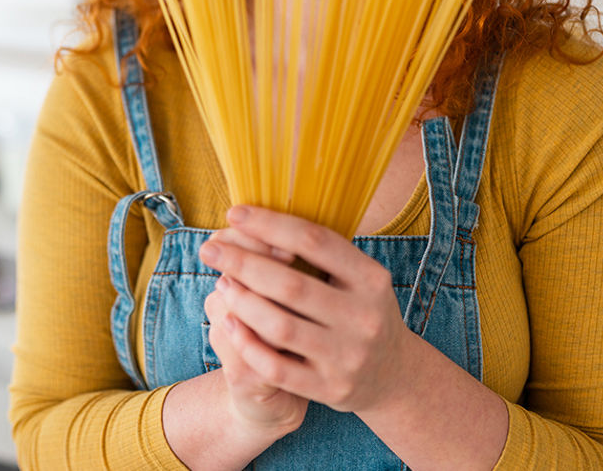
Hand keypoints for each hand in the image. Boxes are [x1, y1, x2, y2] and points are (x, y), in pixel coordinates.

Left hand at [199, 205, 411, 414]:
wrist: (393, 374)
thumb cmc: (360, 311)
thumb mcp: (359, 277)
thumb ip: (320, 252)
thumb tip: (257, 218)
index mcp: (371, 279)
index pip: (314, 241)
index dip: (270, 225)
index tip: (234, 213)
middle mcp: (364, 317)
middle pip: (291, 285)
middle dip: (243, 263)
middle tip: (209, 250)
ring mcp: (347, 356)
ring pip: (280, 327)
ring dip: (242, 302)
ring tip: (221, 283)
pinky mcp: (330, 388)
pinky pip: (277, 367)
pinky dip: (248, 344)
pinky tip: (228, 323)